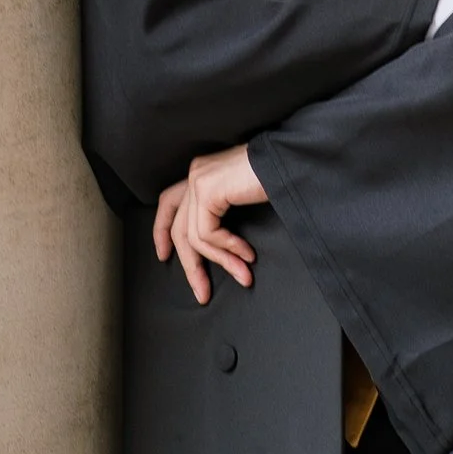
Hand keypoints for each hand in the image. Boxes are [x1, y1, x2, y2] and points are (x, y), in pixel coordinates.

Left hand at [153, 144, 267, 304]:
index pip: (168, 202)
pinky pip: (208, 233)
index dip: (162, 231)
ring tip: (243, 274)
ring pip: (194, 237)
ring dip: (221, 262)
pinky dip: (227, 249)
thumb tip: (215, 249)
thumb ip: (221, 212)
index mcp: (202, 172)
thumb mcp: (241, 197)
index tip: (163, 256)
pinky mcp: (207, 189)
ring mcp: (199, 179)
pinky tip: (247, 254)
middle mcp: (196, 172)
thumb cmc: (275, 177)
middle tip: (203, 293)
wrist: (291, 160)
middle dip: (191, 265)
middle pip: (179, 228)